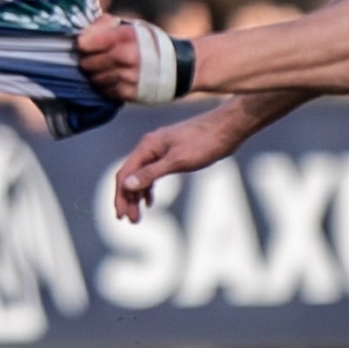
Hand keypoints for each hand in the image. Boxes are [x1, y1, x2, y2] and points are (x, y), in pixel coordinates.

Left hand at [75, 14, 144, 100]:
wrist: (179, 67)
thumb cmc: (150, 43)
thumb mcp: (132, 25)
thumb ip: (107, 25)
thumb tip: (84, 33)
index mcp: (125, 35)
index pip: (85, 44)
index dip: (84, 44)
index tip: (88, 45)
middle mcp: (126, 56)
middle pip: (87, 64)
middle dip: (89, 61)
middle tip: (97, 58)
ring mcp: (128, 77)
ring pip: (95, 79)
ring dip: (98, 75)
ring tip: (108, 69)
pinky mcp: (130, 93)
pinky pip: (105, 92)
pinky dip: (107, 86)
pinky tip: (116, 80)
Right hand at [110, 110, 249, 221]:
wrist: (227, 128)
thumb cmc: (204, 142)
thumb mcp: (177, 161)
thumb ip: (151, 173)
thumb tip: (127, 185)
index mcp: (148, 146)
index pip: (125, 174)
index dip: (121, 196)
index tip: (122, 216)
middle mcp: (150, 147)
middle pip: (131, 176)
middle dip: (129, 199)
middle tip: (131, 220)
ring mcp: (161, 150)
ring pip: (142, 175)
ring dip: (138, 195)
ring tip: (139, 215)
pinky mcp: (172, 154)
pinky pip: (153, 172)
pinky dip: (149, 187)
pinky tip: (150, 200)